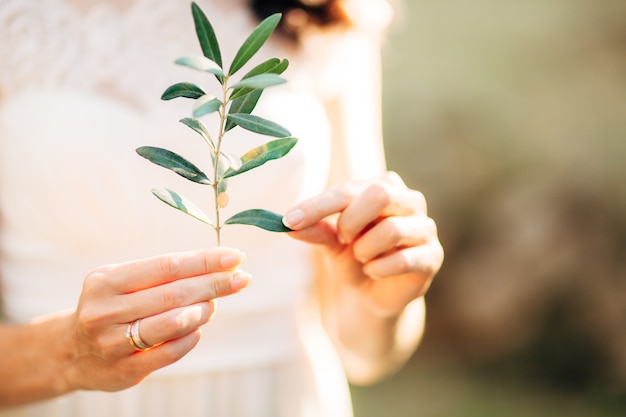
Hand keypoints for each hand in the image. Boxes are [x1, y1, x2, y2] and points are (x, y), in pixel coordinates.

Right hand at [64, 247, 248, 391]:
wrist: (71, 352)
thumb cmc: (112, 307)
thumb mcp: (124, 282)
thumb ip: (165, 275)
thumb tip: (220, 267)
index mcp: (106, 280)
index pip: (167, 266)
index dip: (205, 261)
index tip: (235, 256)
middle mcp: (105, 311)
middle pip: (174, 293)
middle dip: (214, 284)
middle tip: (242, 279)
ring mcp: (112, 343)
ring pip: (174, 323)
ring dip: (204, 311)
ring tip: (214, 304)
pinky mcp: (124, 370)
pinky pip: (171, 352)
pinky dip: (191, 337)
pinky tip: (197, 327)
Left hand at [283, 172, 442, 316]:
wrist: (374, 296)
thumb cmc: (353, 259)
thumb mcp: (331, 244)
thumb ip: (317, 231)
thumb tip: (288, 224)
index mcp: (383, 186)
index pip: (348, 189)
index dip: (318, 205)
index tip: (290, 220)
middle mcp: (409, 200)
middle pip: (380, 194)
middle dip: (351, 221)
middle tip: (342, 239)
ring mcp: (425, 228)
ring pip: (391, 230)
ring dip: (365, 250)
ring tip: (362, 258)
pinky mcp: (433, 256)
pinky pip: (404, 259)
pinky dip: (379, 269)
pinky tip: (374, 272)